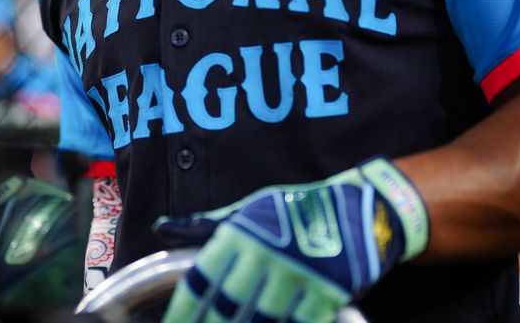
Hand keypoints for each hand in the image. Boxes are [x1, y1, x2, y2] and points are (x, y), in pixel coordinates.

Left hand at [154, 158, 427, 322]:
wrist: (357, 208)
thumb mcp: (247, 210)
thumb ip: (204, 225)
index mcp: (239, 233)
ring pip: (263, 318)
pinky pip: (302, 322)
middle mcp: (264, 253)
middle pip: (229, 305)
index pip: (201, 279)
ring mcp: (297, 273)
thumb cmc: (292, 212)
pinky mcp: (328, 291)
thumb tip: (161, 229)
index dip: (184, 310)